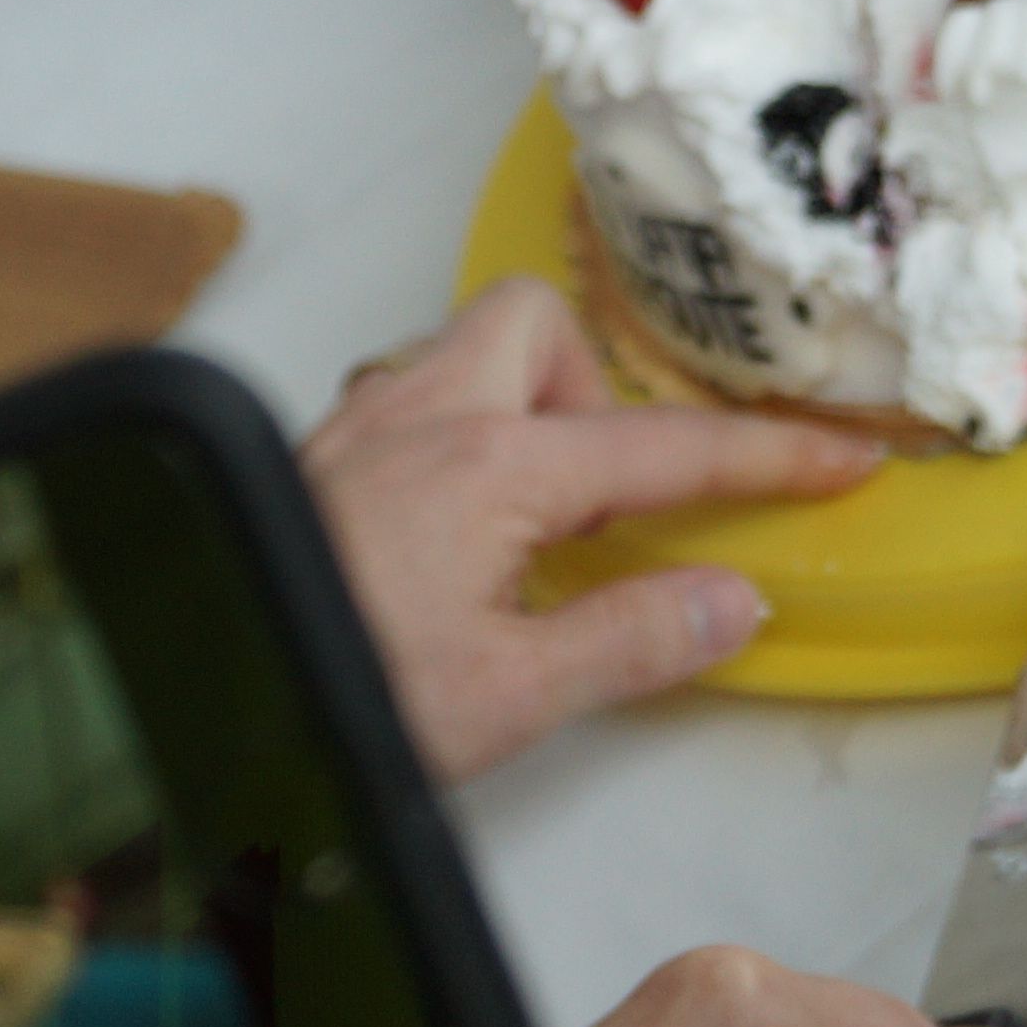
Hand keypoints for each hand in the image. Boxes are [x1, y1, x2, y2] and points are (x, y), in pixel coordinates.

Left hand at [300, 278, 879, 782]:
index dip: (766, 458)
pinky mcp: (310, 460)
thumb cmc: (334, 695)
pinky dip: (451, 450)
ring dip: (515, 418)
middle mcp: (420, 416)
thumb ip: (631, 639)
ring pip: (462, 359)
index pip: (664, 450)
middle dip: (591, 393)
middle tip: (598, 508)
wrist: (186, 693)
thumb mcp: (507, 698)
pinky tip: (444, 545)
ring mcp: (355, 428)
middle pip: (538, 328)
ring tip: (526, 534)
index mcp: (490, 467)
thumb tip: (732, 599)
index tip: (841, 458)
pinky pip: (406, 407)